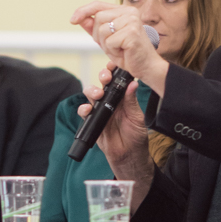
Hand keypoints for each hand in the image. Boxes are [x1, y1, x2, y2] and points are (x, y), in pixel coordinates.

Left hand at [70, 1, 167, 94]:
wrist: (146, 66)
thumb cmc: (128, 53)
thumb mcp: (107, 38)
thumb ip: (94, 27)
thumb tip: (79, 18)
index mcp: (124, 10)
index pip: (98, 4)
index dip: (83, 11)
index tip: (73, 20)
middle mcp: (130, 12)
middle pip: (98, 18)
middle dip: (98, 35)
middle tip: (111, 45)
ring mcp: (132, 21)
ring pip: (102, 30)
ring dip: (106, 44)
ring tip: (118, 49)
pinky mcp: (131, 32)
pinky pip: (109, 41)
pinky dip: (113, 51)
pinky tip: (123, 52)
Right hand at [73, 67, 154, 206]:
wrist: (128, 155)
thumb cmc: (136, 136)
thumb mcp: (136, 117)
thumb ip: (132, 101)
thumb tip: (133, 83)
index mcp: (123, 98)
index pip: (117, 80)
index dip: (113, 71)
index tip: (113, 66)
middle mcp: (111, 102)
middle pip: (102, 83)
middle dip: (102, 77)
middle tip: (105, 78)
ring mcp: (101, 111)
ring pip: (91, 95)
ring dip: (92, 91)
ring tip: (97, 95)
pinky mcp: (93, 121)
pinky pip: (85, 112)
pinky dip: (84, 109)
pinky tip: (88, 110)